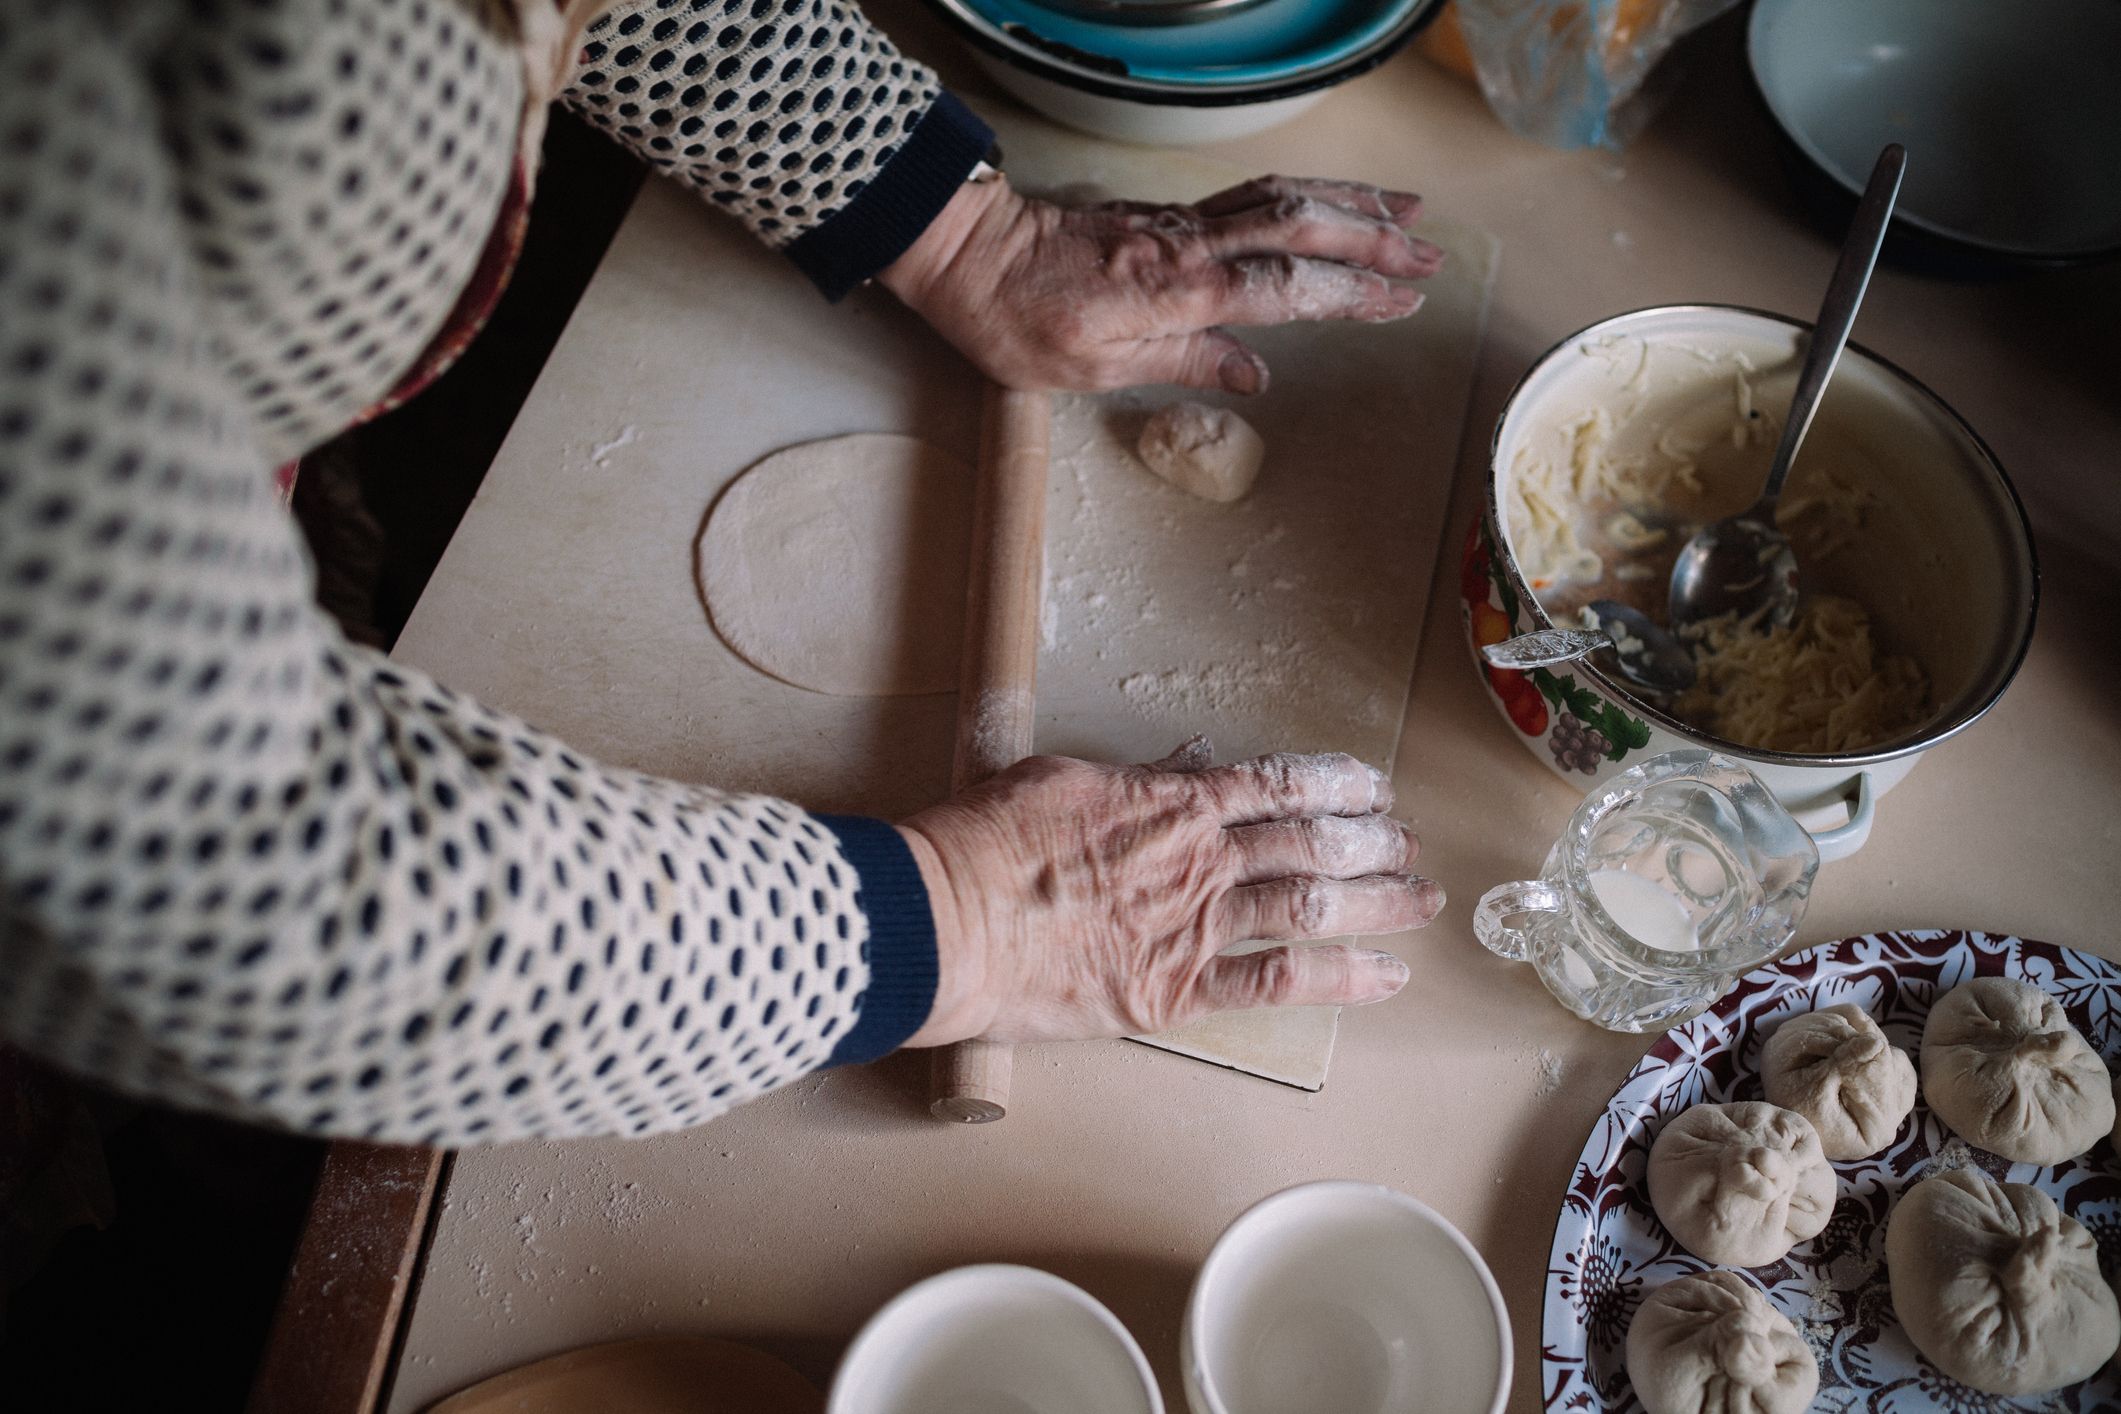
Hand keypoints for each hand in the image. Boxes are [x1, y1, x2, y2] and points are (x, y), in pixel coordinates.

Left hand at [879, 174, 1443, 394]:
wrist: (966, 255)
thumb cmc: (1017, 321)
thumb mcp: (1094, 369)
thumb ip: (1184, 361)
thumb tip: (1255, 373)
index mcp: (1177, 290)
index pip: (1286, 286)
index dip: (1351, 293)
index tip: (1404, 299)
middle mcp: (1188, 245)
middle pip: (1301, 228)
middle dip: (1373, 241)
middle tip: (1430, 257)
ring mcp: (1179, 223)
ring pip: (1282, 198)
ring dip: (1350, 204)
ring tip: (1407, 213)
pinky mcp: (1167, 216)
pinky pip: (1252, 195)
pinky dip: (1303, 193)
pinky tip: (1327, 202)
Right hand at [897, 743, 1443, 1046]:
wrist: (947, 920)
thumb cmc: (985, 844)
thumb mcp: (1061, 779)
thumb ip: (1136, 779)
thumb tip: (1186, 766)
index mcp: (1172, 802)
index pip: (1277, 784)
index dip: (1337, 783)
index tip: (1373, 787)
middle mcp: (1200, 858)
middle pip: (1313, 843)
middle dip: (1374, 841)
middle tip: (1410, 844)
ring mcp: (1195, 925)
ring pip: (1312, 907)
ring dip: (1379, 902)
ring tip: (1423, 901)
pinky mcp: (1176, 991)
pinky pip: (1277, 985)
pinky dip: (1339, 980)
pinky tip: (1387, 978)